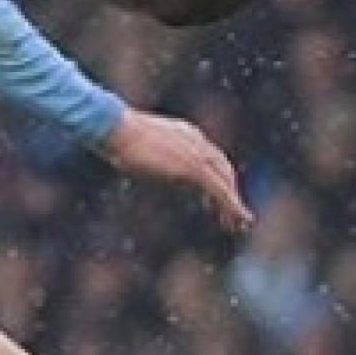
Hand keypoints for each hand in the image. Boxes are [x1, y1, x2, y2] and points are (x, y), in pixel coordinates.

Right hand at [101, 110, 252, 233]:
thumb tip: (146, 165)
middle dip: (231, 193)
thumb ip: (154, 156)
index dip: (219, 178)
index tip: (216, 199)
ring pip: (226, 182)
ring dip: (234, 204)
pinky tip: (239, 219)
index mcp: (187, 133)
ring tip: (239, 225)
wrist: (116, 129)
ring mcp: (197, 153)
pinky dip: (233, 205)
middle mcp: (198, 141)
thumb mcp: (142, 147)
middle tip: (234, 216)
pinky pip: (221, 190)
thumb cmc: (118, 136)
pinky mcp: (194, 168)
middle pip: (224, 169)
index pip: (212, 158)